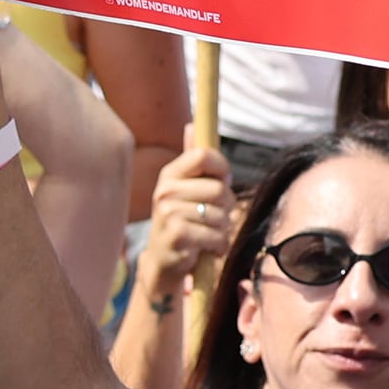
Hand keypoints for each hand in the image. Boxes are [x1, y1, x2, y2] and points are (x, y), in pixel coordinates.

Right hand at [137, 150, 238, 310]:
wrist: (163, 264)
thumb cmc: (181, 223)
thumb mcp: (184, 190)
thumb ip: (192, 161)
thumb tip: (192, 125)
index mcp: (169, 175)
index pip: (204, 155)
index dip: (222, 167)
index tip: (223, 180)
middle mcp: (165, 191)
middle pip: (219, 189)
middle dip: (226, 207)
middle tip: (214, 218)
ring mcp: (168, 213)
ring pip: (221, 215)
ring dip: (222, 230)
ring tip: (208, 236)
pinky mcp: (177, 236)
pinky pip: (216, 236)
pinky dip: (219, 246)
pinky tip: (206, 249)